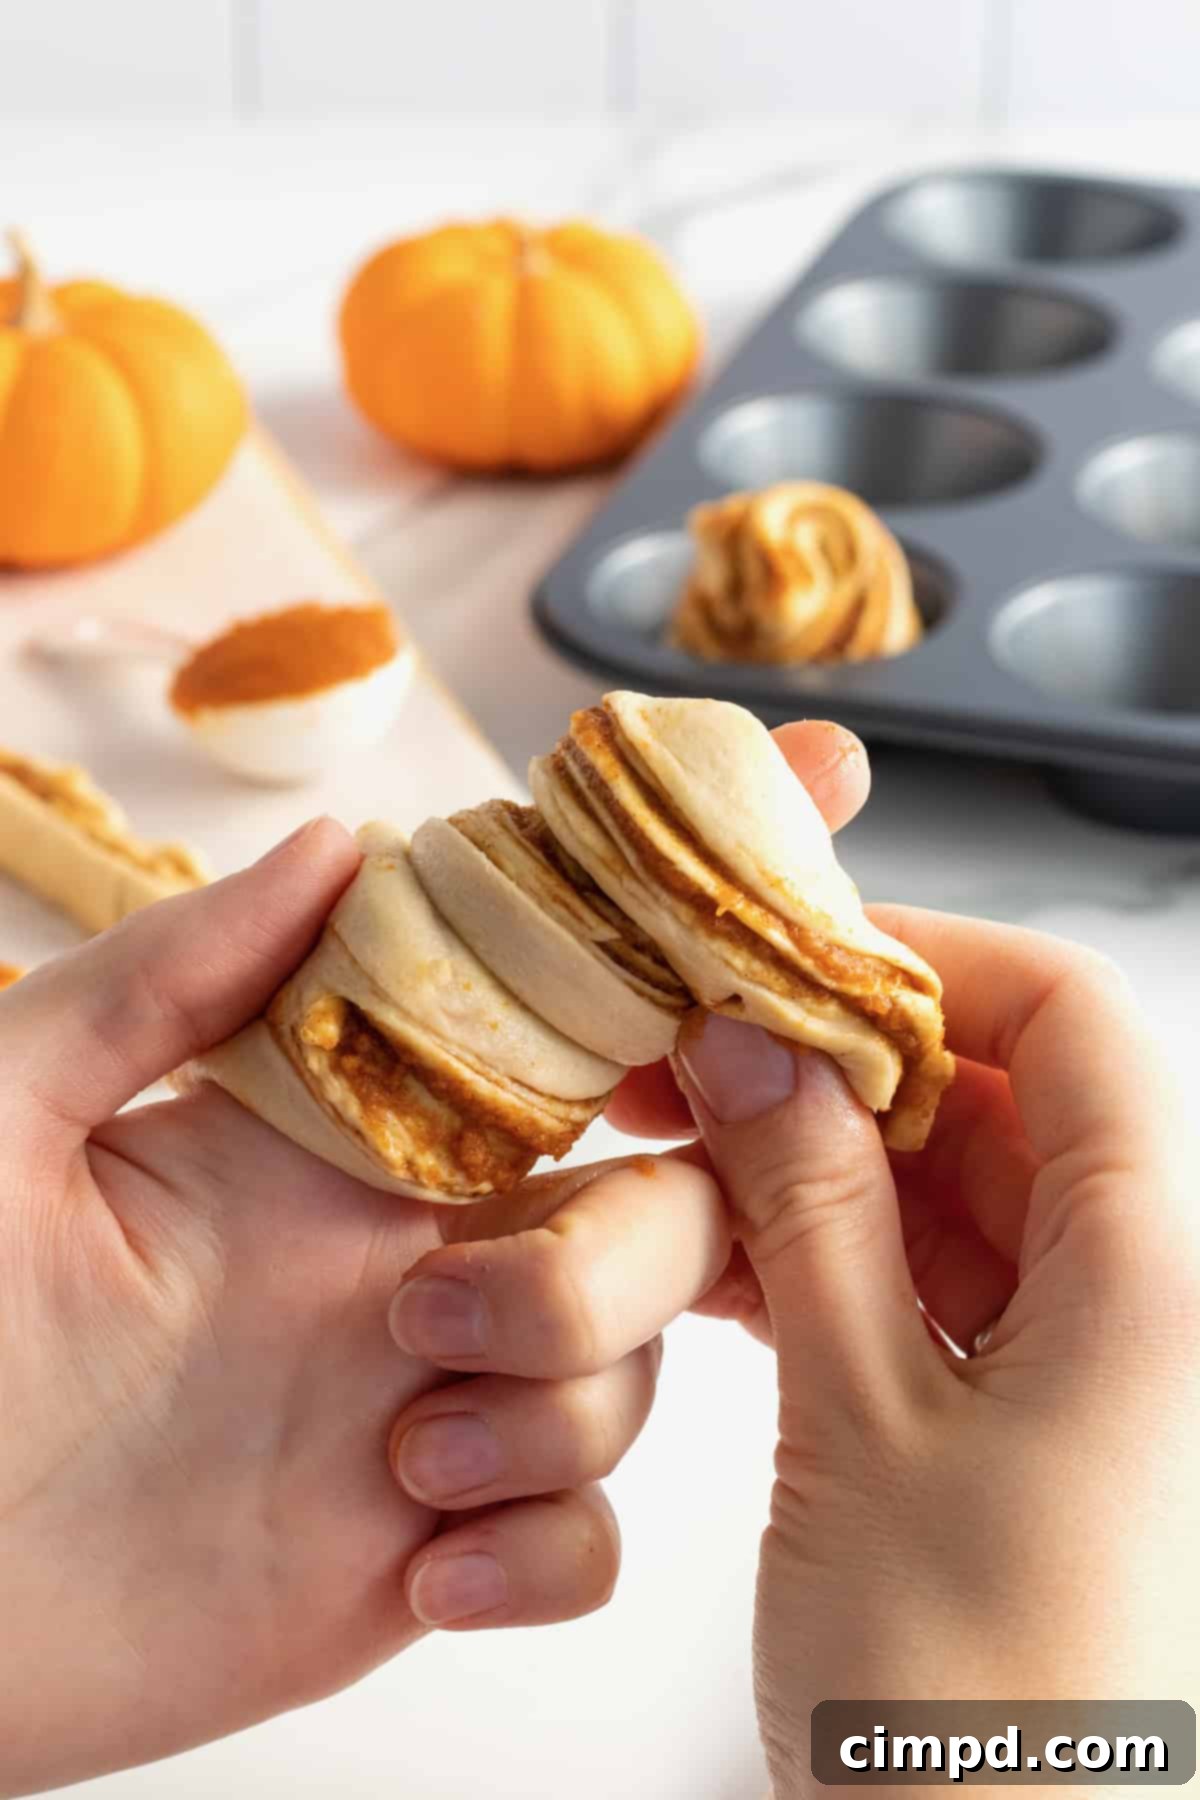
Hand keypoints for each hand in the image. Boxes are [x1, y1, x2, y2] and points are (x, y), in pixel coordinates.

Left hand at [0, 823, 719, 1795]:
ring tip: (393, 1453)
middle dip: (617, 1252)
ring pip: (638, 1369)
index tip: (817, 785)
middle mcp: (409, 1258)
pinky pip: (582, 1538)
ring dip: (556, 1407)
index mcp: (333, 1142)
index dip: (675, 914)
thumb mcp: (7, 1119)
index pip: (544, 1001)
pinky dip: (543, 1552)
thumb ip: (164, 980)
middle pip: (655, 1204)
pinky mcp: (426, 1556)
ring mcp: (431, 1407)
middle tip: (441, 1304)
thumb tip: (333, 842)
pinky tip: (422, 1568)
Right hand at [628, 877, 1199, 1786]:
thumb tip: (751, 1049)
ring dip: (822, 1167)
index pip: (1065, 1018)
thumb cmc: (981, 1717)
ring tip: (683, 1156)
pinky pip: (932, 1289)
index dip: (924, 964)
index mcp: (1153, 1272)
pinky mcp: (1021, 1428)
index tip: (784, 959)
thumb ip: (806, 1209)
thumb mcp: (861, 1421)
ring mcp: (1082, 1367)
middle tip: (693, 1058)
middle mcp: (1140, 1302)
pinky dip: (834, 1260)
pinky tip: (730, 1260)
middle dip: (841, 1066)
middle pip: (1000, 1100)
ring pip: (954, 1195)